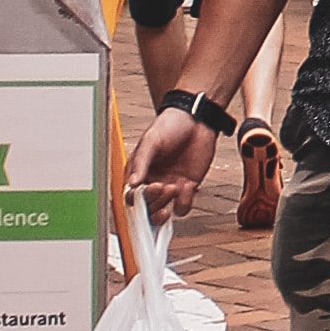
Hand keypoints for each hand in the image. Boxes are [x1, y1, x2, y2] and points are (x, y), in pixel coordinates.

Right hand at [125, 103, 220, 219]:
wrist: (198, 118)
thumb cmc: (171, 124)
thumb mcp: (151, 140)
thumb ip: (141, 162)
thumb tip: (132, 183)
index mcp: (138, 172)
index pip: (131, 196)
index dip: (139, 199)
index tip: (150, 190)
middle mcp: (152, 182)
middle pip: (146, 208)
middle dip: (154, 203)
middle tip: (164, 187)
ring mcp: (169, 186)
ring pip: (162, 212)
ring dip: (167, 205)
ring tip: (176, 187)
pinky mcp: (187, 188)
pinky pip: (182, 207)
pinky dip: (184, 203)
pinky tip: (188, 187)